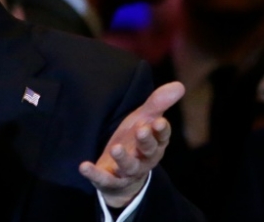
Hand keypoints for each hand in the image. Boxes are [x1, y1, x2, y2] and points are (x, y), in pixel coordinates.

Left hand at [79, 81, 183, 207]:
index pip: (162, 137)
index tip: (158, 121)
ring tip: (115, 148)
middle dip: (145, 141)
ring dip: (122, 158)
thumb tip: (179, 85)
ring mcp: (127, 171)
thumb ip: (158, 104)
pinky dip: (94, 174)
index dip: (161, 130)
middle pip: (148, 151)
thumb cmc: (135, 141)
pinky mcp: (110, 180)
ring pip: (128, 167)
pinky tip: (83, 166)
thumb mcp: (144, 120)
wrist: (123, 175)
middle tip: (141, 130)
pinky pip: (103, 178)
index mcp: (155, 144)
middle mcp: (144, 159)